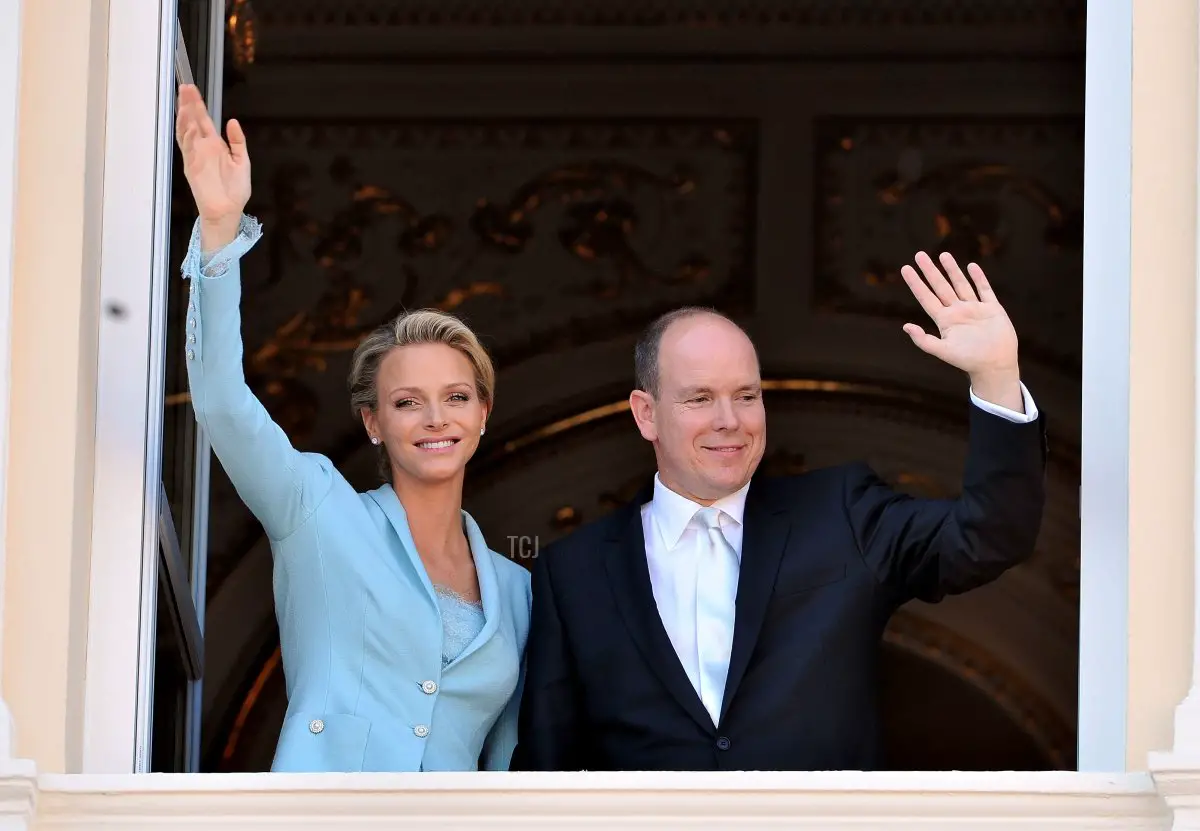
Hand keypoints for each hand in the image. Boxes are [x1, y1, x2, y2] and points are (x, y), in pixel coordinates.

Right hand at [175, 84, 249, 249]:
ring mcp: (195, 156)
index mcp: (215, 145)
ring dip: (184, 116)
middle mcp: (203, 148)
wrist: (229, 210)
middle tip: (185, 87)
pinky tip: (188, 123)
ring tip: (183, 101)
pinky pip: (187, 148)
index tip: (192, 89)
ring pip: (186, 131)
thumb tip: (232, 122)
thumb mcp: (242, 161)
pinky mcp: (191, 166)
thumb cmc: (235, 190)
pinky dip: (187, 135)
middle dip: (188, 104)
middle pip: (192, 121)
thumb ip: (238, 141)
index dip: (198, 105)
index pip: (204, 120)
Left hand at [900, 252, 1021, 405]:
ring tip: (943, 255)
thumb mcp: (943, 351)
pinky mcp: (992, 309)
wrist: (995, 366)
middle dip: (930, 271)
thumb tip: (905, 326)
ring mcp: (975, 309)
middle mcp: (957, 312)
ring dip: (952, 270)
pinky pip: (984, 290)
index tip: (905, 268)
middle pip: (941, 286)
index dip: (916, 283)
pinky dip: (979, 278)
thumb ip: (924, 340)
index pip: (926, 297)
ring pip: (961, 284)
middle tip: (919, 255)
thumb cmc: (968, 361)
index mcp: (944, 320)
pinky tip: (972, 267)